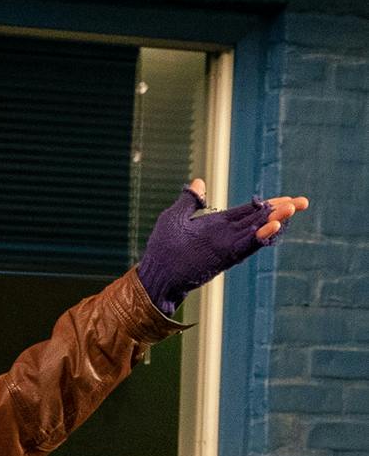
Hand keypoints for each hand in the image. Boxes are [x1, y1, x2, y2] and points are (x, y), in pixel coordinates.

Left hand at [134, 178, 309, 314]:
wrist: (154, 274)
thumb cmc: (161, 247)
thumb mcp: (174, 218)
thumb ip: (189, 201)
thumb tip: (198, 182)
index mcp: (218, 224)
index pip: (248, 211)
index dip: (267, 204)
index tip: (287, 198)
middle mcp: (226, 234)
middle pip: (258, 220)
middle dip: (279, 211)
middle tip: (302, 202)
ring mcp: (226, 246)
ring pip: (256, 231)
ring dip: (274, 221)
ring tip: (292, 209)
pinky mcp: (223, 257)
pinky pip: (245, 246)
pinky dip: (259, 237)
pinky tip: (274, 227)